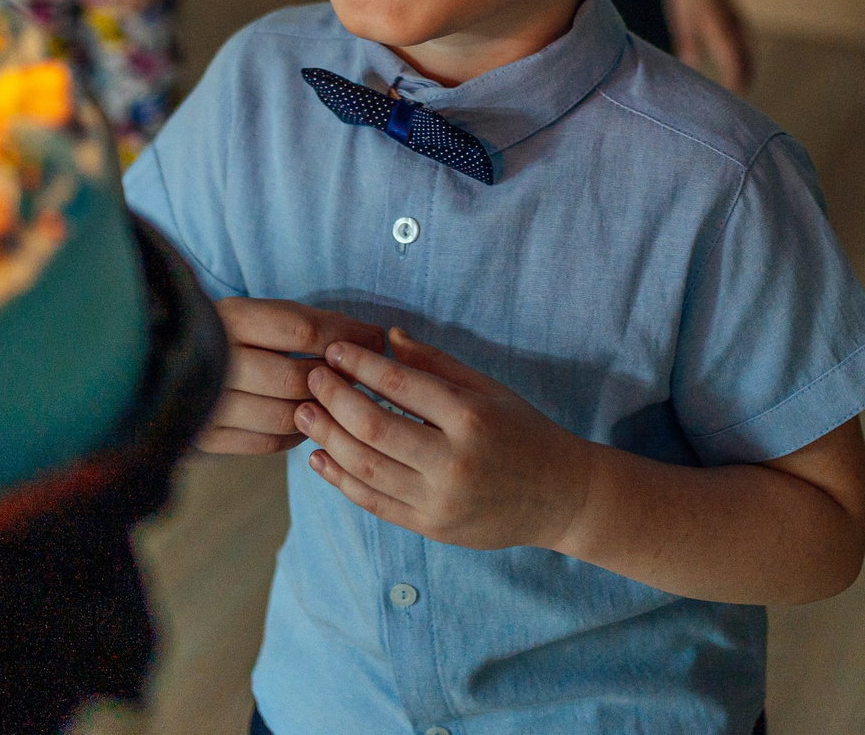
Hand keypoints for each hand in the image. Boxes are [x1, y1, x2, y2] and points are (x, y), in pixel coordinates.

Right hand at [198, 298, 386, 455]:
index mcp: (231, 318)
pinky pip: (269, 442)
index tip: (375, 341)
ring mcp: (208, 403)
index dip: (345, 338)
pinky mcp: (208, 436)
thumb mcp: (272, 314)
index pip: (301, 331)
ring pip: (285, 416)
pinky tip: (309, 419)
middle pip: (295, 379)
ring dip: (321, 411)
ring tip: (338, 400)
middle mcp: (216, 359)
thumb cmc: (243, 334)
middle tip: (358, 378)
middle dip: (335, 381)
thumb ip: (319, 324)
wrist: (173, 360)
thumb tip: (377, 339)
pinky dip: (298, 434)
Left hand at [297, 327, 593, 552]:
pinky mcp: (431, 527)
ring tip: (304, 413)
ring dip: (327, 438)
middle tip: (309, 379)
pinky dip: (341, 480)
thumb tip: (387, 336)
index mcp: (470, 416)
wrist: (560, 497)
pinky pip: (374, 503)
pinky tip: (320, 458)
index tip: (333, 350)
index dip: (360, 364)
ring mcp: (440, 499)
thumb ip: (437, 363)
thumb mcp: (489, 388)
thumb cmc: (524, 432)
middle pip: (374, 426)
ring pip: (366, 467)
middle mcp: (453, 460)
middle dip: (333, 399)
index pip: (401, 384)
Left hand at [664, 0, 749, 90]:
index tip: (734, 98)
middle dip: (745, 76)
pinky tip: (735, 48)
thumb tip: (692, 66)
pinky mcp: (731, 9)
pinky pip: (743, 36)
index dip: (736, 83)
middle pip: (746, 59)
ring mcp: (735, 18)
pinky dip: (743, 48)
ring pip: (747, 47)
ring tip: (742, 76)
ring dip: (746, 62)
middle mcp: (734, 29)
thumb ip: (688, 45)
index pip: (735, 66)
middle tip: (741, 93)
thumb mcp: (682, 20)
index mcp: (722, 34)